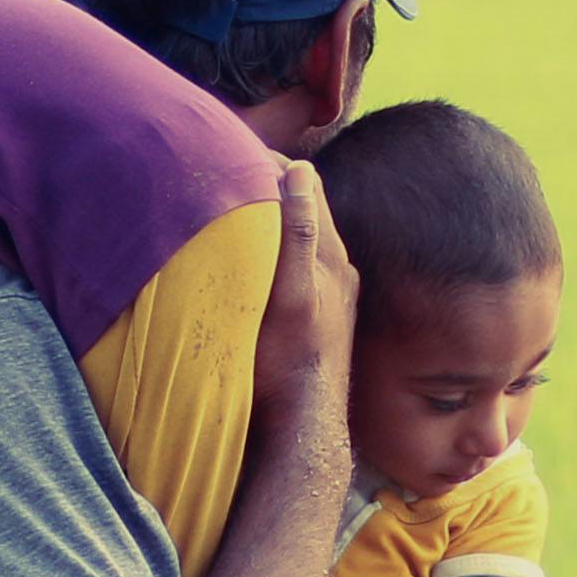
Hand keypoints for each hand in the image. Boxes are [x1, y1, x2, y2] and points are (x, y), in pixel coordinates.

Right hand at [250, 159, 356, 432]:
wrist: (303, 428)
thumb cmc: (291, 363)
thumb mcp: (292, 292)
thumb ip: (299, 234)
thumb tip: (299, 171)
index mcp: (331, 258)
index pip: (305, 190)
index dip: (274, 165)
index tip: (240, 148)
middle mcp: (338, 274)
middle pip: (308, 213)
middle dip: (277, 188)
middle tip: (238, 167)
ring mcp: (332, 299)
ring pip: (306, 242)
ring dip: (280, 221)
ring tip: (248, 205)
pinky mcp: (319, 322)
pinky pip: (302, 270)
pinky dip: (283, 253)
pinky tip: (271, 263)